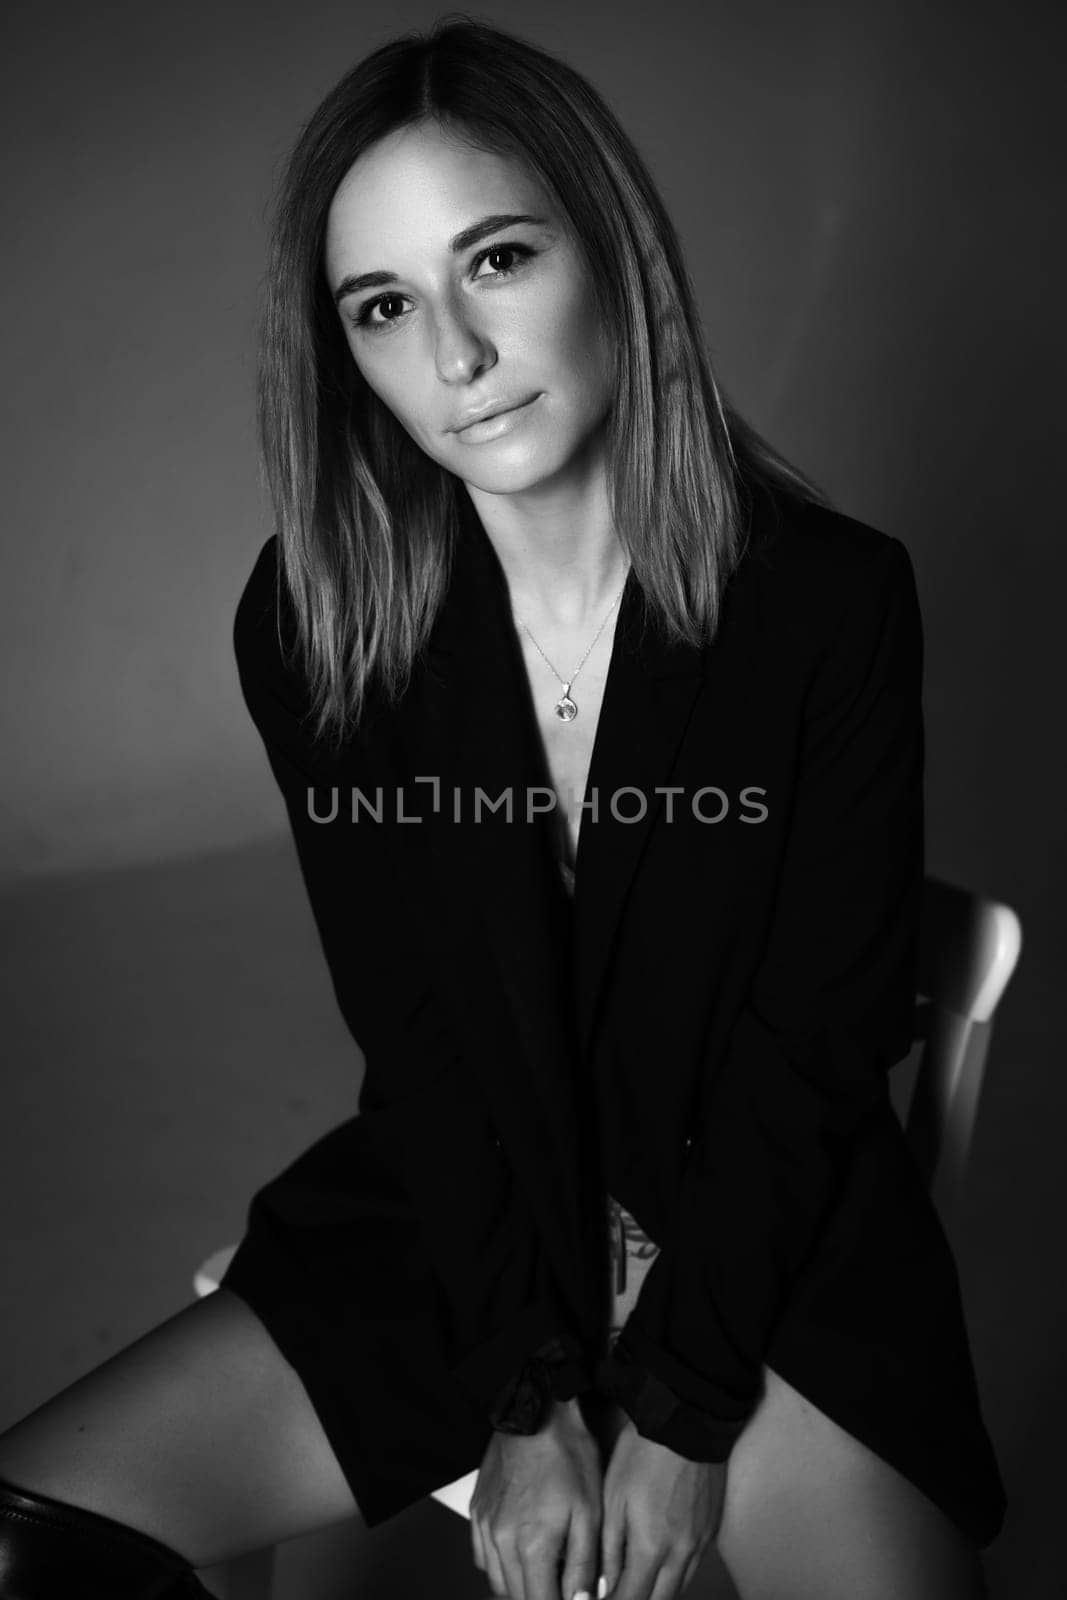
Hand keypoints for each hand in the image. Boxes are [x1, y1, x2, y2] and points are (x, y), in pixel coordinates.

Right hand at [471, 1400, 602, 1599]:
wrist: (537, 1411)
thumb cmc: (568, 1455)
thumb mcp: (590, 1511)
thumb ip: (583, 1564)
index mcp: (532, 1545)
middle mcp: (501, 1541)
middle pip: (518, 1598)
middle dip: (542, 1597)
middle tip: (564, 1586)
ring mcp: (485, 1526)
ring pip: (499, 1583)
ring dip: (521, 1586)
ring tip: (547, 1573)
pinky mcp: (478, 1512)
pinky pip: (483, 1558)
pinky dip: (501, 1567)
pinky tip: (521, 1555)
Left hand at [599, 1416, 725, 1599]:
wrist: (685, 1422)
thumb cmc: (642, 1455)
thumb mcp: (613, 1498)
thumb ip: (610, 1549)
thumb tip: (605, 1586)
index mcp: (652, 1548)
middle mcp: (681, 1554)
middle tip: (618, 1592)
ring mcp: (701, 1544)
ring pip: (678, 1588)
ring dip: (657, 1592)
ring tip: (636, 1582)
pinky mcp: (711, 1531)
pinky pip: (693, 1567)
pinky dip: (675, 1574)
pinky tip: (661, 1564)